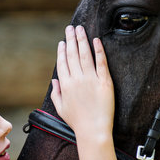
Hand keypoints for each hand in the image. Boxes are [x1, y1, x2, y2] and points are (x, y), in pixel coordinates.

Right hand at [51, 25, 113, 139]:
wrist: (94, 131)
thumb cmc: (77, 122)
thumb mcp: (61, 108)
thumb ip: (56, 93)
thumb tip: (54, 80)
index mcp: (65, 85)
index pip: (62, 63)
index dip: (62, 51)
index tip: (63, 42)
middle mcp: (77, 79)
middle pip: (73, 54)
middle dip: (71, 39)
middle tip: (71, 28)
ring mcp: (91, 79)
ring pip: (85, 55)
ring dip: (82, 40)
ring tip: (81, 29)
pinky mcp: (105, 82)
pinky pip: (101, 62)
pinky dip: (99, 50)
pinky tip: (96, 40)